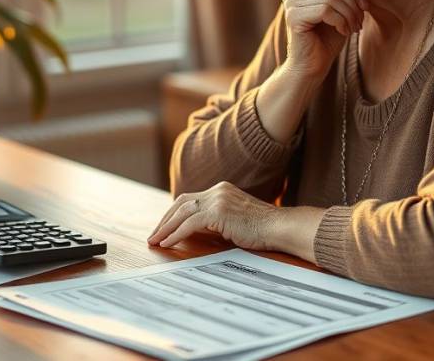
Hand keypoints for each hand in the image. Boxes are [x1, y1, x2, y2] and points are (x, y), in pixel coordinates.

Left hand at [147, 181, 277, 249]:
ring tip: (155, 241)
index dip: (174, 214)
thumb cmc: (263, 229)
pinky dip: (176, 234)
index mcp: (221, 190)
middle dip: (165, 220)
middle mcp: (217, 190)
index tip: (164, 227)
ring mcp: (217, 199)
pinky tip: (168, 244)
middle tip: (154, 236)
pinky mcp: (218, 212)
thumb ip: (218, 219)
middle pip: (181, 203)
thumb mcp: (236, 219)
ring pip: (182, 212)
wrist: (279, 227)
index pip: (189, 199)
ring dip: (166, 228)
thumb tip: (198, 230)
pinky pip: (189, 224)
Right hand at [280, 0, 366, 83]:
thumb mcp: (341, 9)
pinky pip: (326, 9)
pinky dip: (341, 21)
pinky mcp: (293, 17)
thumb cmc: (328, 38)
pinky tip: (343, 31)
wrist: (312, 67)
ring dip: (349, 12)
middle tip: (360, 19)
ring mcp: (290, 3)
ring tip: (353, 27)